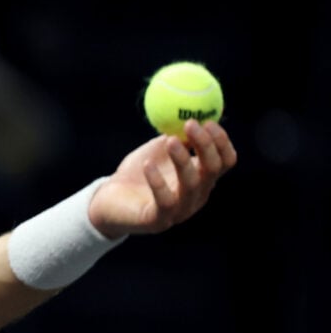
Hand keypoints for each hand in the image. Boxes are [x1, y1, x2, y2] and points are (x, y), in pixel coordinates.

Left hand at [88, 119, 237, 238]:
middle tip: (191, 124)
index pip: (224, 161)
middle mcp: (196, 196)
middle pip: (212, 169)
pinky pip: (165, 201)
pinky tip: (147, 164)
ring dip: (182, 159)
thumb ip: (177, 134)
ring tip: (170, 141)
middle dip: (205, 145)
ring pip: (191, 184)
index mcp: (202, 179)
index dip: (221, 141)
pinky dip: (158, 181)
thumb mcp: (159, 148)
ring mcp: (180, 211)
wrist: (107, 200)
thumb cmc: (136, 173)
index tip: (207, 120)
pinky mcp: (159, 221)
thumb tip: (191, 112)